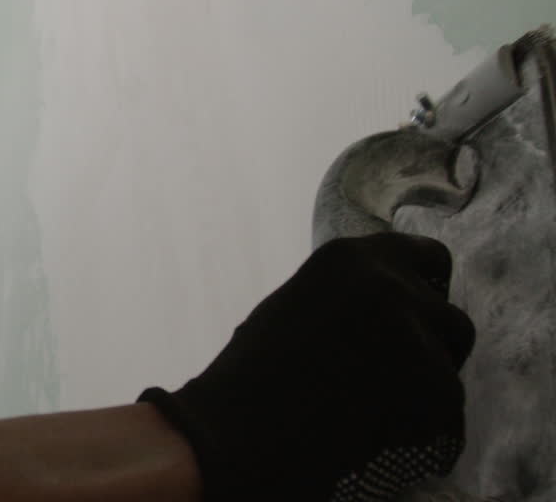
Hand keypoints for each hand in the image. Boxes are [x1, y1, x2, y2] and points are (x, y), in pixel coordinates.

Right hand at [140, 233, 475, 500]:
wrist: (241, 429)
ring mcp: (416, 335)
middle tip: (393, 379)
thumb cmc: (255, 373)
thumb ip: (354, 295)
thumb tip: (398, 306)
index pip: (430, 257)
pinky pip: (447, 418)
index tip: (415, 318)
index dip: (426, 293)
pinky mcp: (435, 389)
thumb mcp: (302, 303)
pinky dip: (419, 433)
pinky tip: (372, 435)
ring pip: (450, 370)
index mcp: (351, 256)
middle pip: (451, 319)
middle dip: (432, 350)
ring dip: (425, 391)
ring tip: (373, 410)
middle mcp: (390, 284)